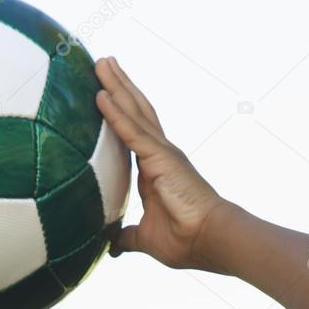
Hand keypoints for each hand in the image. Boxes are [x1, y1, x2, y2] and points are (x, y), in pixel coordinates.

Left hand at [95, 57, 228, 270]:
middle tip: (102, 62)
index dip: (120, 113)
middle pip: (135, 111)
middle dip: (119, 86)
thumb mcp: (146, 238)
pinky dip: (115, 113)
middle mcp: (160, 154)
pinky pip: (132, 131)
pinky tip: (101, 95)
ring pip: (134, 111)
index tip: (105, 92)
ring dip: (116, 86)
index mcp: (156, 169)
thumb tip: (112, 246)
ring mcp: (162, 153)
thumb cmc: (185, 240)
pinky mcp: (161, 158)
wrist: (208, 240)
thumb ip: (128, 237)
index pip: (134, 134)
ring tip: (101, 63)